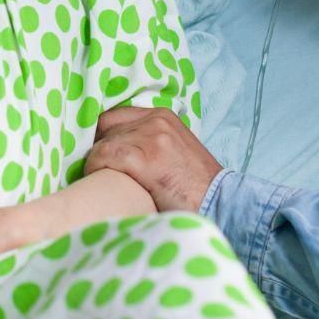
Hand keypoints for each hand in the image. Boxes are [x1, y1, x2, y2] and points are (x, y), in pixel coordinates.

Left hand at [85, 107, 222, 213]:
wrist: (222, 203)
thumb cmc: (196, 185)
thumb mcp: (175, 150)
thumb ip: (149, 141)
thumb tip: (114, 147)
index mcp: (162, 115)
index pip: (115, 116)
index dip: (102, 136)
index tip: (98, 155)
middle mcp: (156, 120)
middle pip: (105, 127)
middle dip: (98, 148)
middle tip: (98, 170)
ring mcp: (151, 138)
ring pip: (102, 144)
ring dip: (96, 164)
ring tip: (101, 181)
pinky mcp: (145, 158)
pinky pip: (104, 157)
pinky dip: (96, 170)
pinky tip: (102, 183)